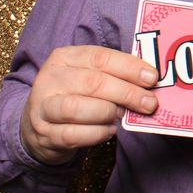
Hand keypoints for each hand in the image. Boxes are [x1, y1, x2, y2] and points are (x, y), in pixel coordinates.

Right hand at [21, 45, 159, 165]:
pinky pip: (74, 134)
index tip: (152, 78)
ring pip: (78, 108)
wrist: (40, 125)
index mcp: (64, 57)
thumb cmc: (75, 95)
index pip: (100, 57)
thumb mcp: (89, 76)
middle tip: (149, 103)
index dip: (129, 67)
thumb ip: (115, 75)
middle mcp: (49, 79)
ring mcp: (43, 107)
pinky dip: (98, 133)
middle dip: (127, 93)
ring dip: (108, 112)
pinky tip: (109, 130)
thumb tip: (150, 80)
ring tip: (121, 115)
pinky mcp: (45, 134)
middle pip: (93, 82)